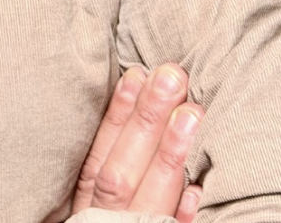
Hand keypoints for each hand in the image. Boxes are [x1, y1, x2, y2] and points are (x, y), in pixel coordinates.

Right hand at [72, 65, 203, 220]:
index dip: (119, 113)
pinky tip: (198, 191)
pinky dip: (180, 217)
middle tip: (171, 77)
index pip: (101, 154)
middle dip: (147, 120)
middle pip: (122, 169)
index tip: (138, 73)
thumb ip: (102, 166)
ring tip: (193, 113)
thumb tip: (131, 106)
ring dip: (169, 154)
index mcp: (85, 204)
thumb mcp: (82, 202)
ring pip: (146, 198)